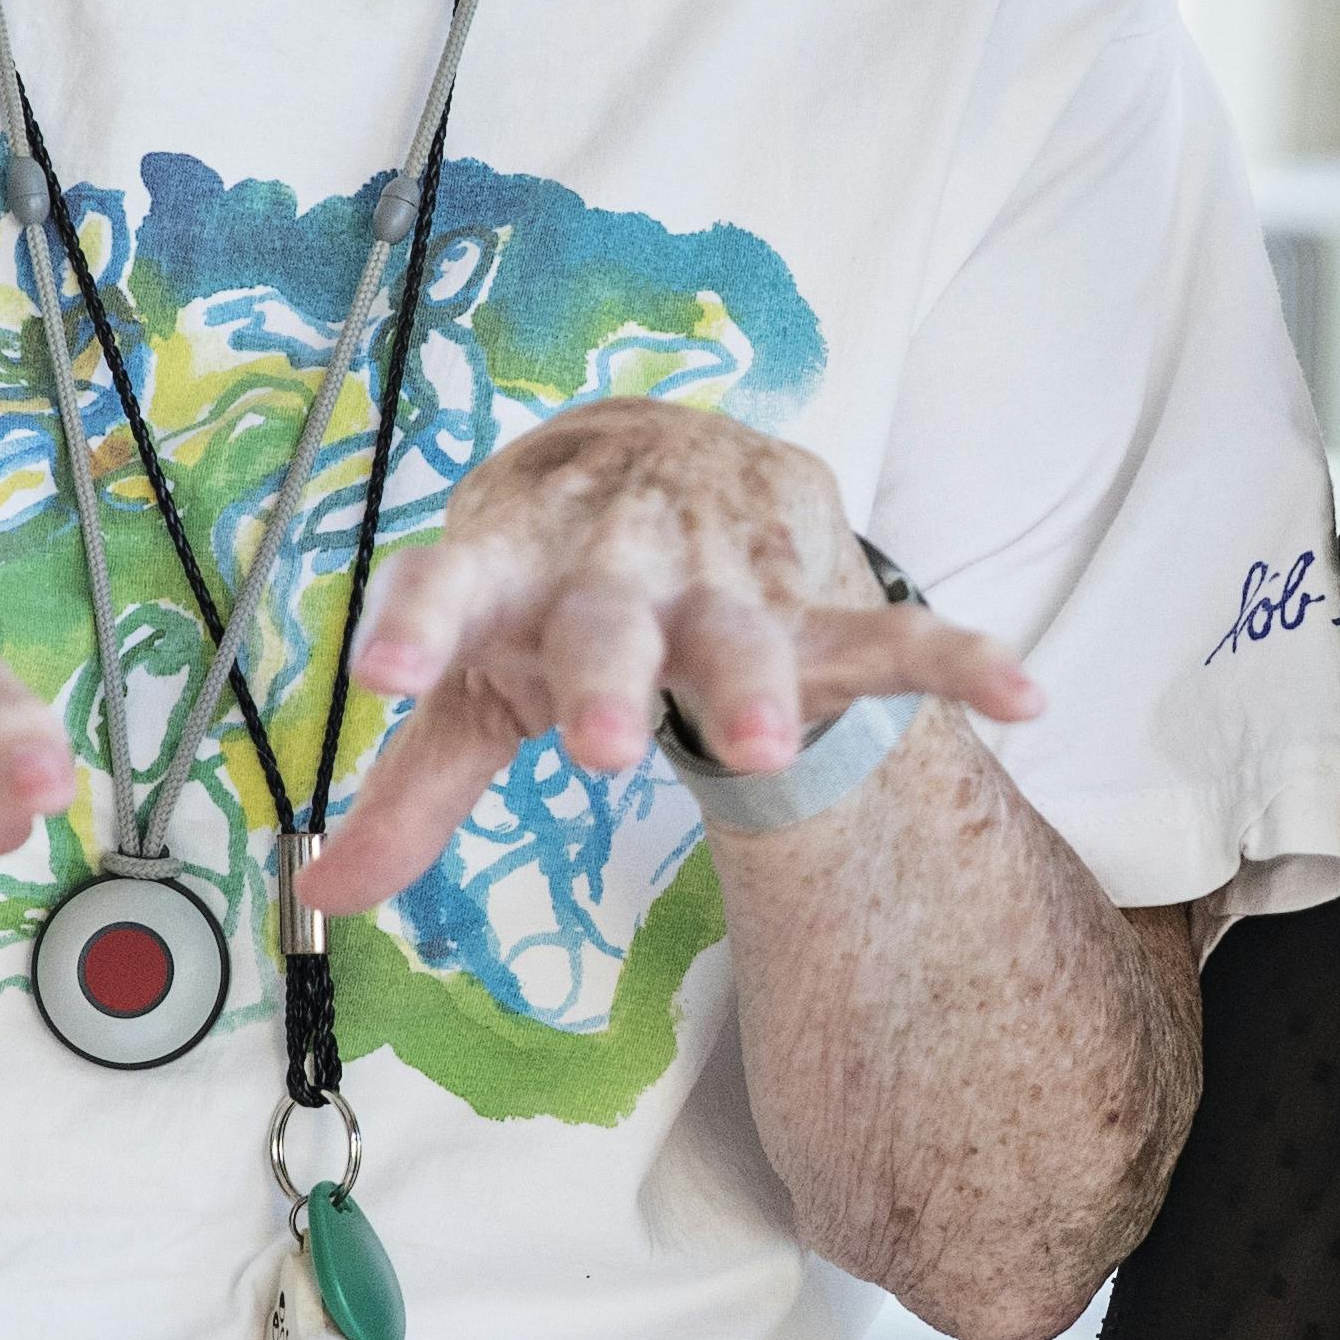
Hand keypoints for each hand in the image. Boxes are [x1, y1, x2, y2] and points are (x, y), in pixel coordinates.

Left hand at [314, 403, 1038, 910]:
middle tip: (599, 746)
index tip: (383, 671)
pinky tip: (1019, 694)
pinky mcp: (820, 596)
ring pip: (747, 623)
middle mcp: (618, 558)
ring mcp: (725, 574)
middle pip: (610, 616)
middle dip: (608, 673)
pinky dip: (958, 657)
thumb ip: (414, 782)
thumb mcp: (477, 665)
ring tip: (759, 741)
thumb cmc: (553, 579)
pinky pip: (899, 632)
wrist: (670, 447)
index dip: (419, 622)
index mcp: (515, 560)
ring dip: (757, 674)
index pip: (452, 583)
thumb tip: (320, 892)